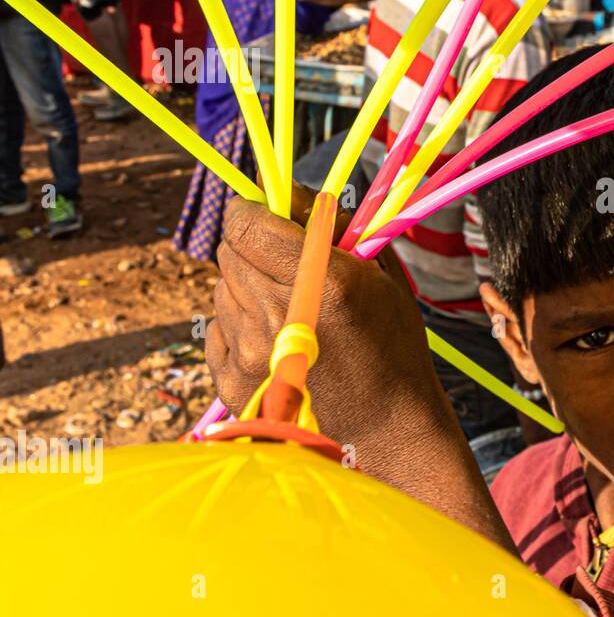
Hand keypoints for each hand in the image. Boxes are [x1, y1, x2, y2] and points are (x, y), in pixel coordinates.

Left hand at [206, 196, 464, 494]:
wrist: (386, 427)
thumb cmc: (391, 344)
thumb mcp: (380, 273)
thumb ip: (330, 226)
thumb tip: (285, 190)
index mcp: (321, 282)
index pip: (245, 223)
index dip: (249, 209)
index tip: (261, 210)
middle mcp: (279, 315)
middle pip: (229, 252)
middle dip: (253, 248)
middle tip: (286, 265)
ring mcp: (251, 353)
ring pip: (222, 288)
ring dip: (247, 287)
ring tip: (289, 309)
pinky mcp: (234, 382)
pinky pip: (218, 328)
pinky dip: (240, 325)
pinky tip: (276, 340)